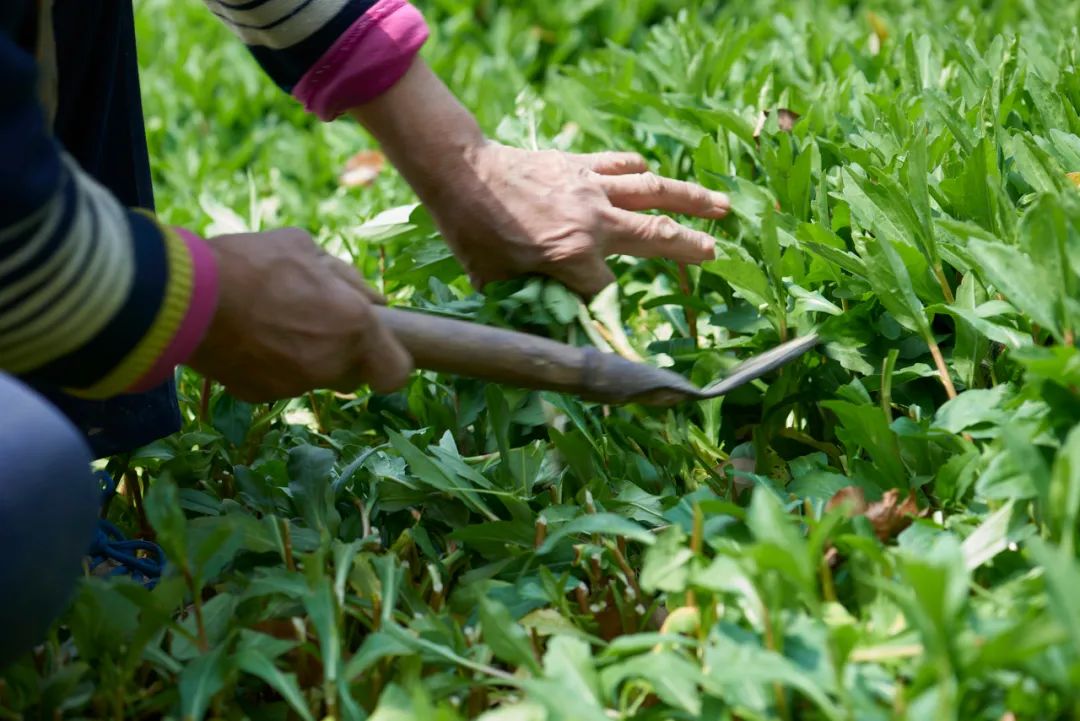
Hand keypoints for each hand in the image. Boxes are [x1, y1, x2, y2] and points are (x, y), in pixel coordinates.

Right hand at [188, 228, 412, 401]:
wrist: (186, 297)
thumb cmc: (251, 262)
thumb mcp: (306, 248)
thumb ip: (347, 278)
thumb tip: (373, 299)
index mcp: (354, 326)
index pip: (395, 373)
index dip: (390, 361)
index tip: (378, 347)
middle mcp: (330, 363)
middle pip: (352, 373)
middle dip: (343, 352)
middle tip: (315, 320)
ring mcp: (295, 385)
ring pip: (314, 376)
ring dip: (304, 356)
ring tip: (271, 320)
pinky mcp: (260, 395)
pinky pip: (279, 381)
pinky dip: (270, 365)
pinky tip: (248, 337)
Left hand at [431, 142, 729, 295]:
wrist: (460, 173)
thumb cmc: (473, 232)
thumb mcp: (497, 282)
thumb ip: (529, 304)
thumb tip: (548, 329)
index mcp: (573, 255)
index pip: (604, 292)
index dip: (601, 309)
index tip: (597, 320)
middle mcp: (593, 220)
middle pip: (655, 237)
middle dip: (689, 247)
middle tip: (716, 253)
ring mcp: (590, 188)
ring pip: (653, 191)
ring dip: (690, 198)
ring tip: (721, 205)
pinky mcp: (580, 165)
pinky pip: (620, 166)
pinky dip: (638, 171)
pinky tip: (651, 175)